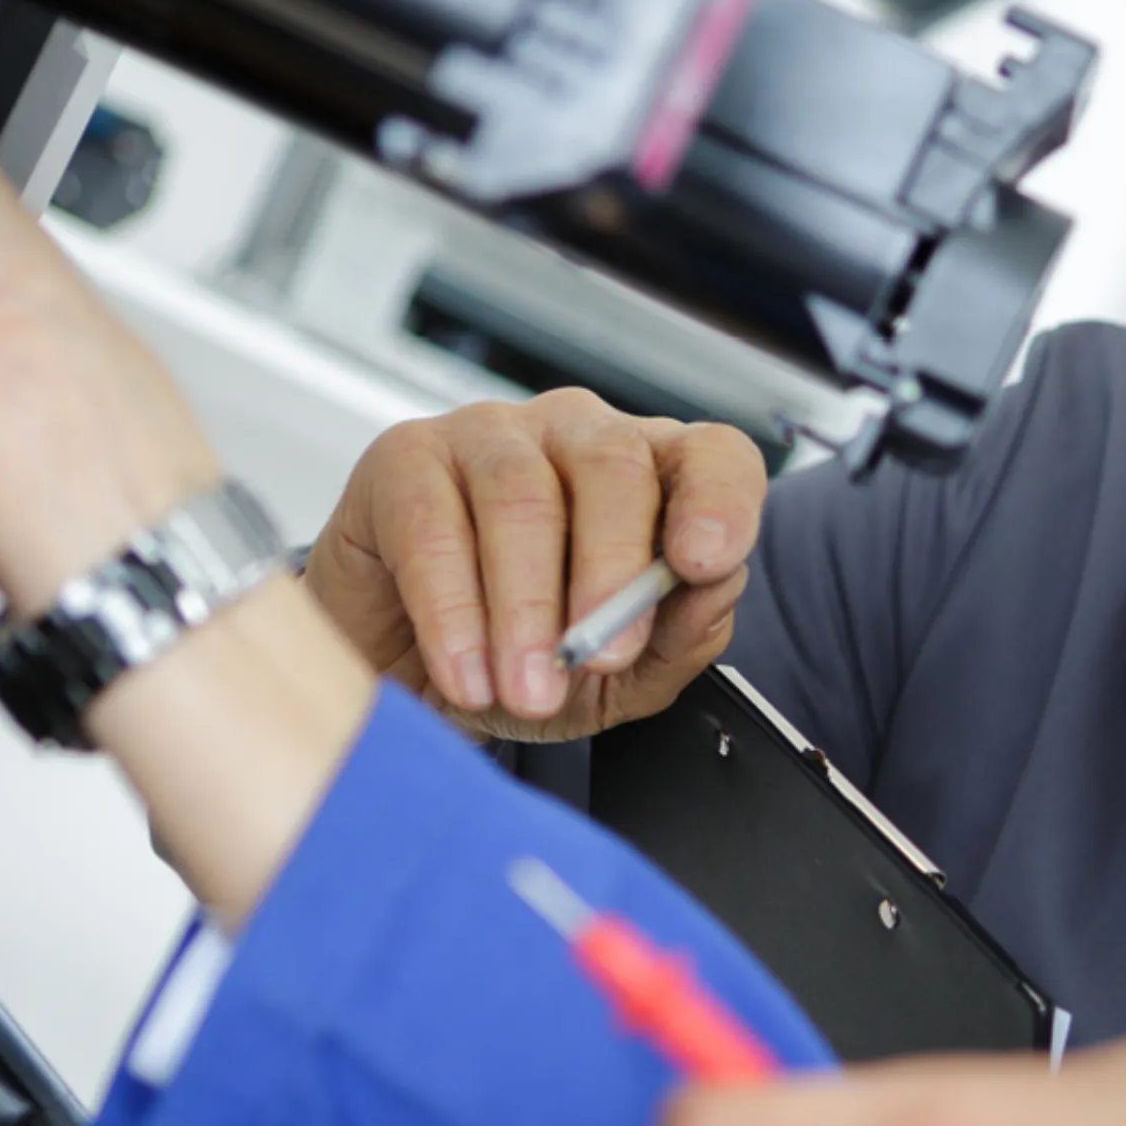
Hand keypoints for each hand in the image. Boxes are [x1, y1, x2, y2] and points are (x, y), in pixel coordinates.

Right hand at [307, 389, 764, 739]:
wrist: (406, 682)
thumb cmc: (522, 660)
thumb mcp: (617, 678)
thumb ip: (676, 639)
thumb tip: (712, 592)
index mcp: (653, 476)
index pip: (713, 457)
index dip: (719, 500)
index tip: (706, 562)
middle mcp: (578, 436)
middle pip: (614, 466)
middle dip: (611, 571)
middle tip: (599, 658)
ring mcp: (491, 435)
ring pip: (521, 496)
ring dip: (525, 608)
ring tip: (522, 690)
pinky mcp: (406, 457)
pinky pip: (432, 524)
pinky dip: (451, 611)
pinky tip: (465, 673)